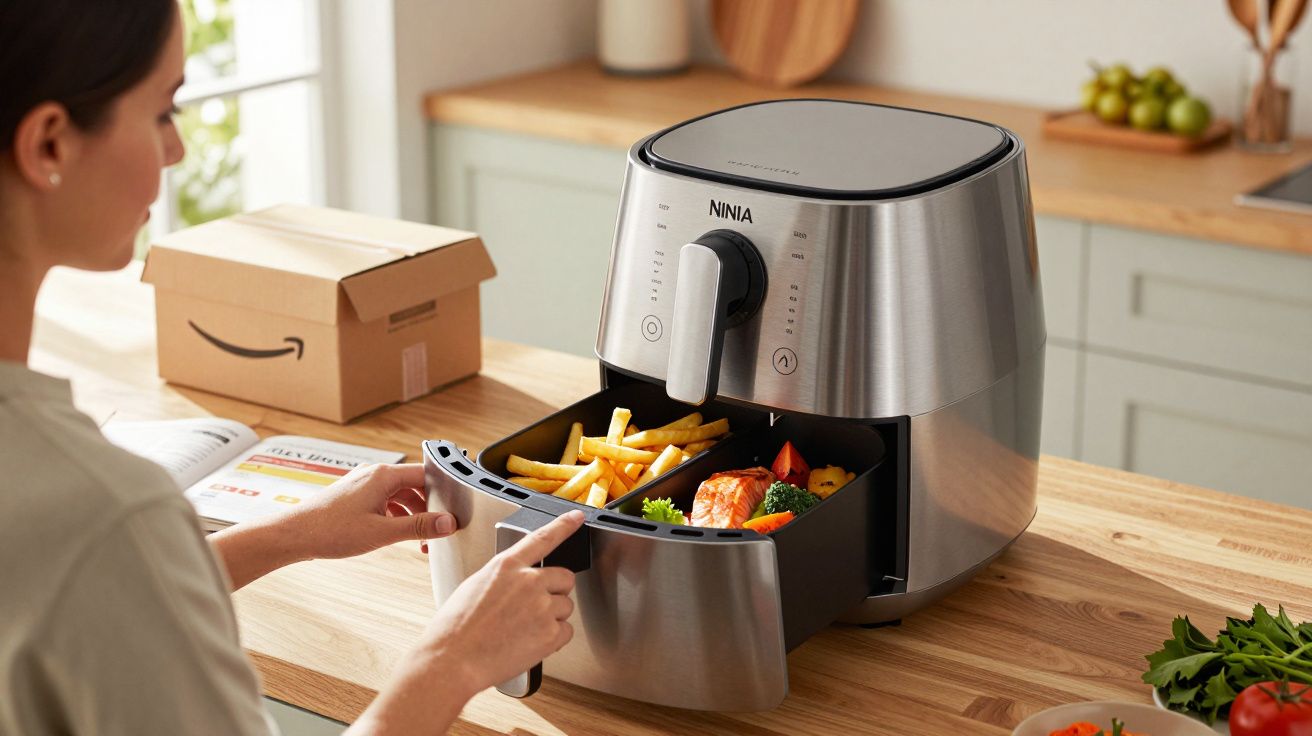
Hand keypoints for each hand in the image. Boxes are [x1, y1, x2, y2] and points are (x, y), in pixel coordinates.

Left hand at [282, 463, 455, 560]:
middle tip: (437, 532)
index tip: (453, 512)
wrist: (293, 535)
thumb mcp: (382, 532)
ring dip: (412, 516)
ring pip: (400, 495)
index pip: (426, 475)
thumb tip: (448, 523)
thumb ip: (418, 527)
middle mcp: (374, 475)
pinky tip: (396, 534)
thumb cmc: (330, 530)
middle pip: (414, 486)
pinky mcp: (354, 496)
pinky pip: (385, 501)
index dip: (443, 494)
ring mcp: (363, 484)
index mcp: (383, 476)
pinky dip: (396, 516)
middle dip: (428, 509)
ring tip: (418, 540)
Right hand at [418, 510, 584, 691]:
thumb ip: (504, 578)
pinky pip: (566, 632)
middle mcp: (529, 582)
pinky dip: (553, 640)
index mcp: (507, 566)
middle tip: (534, 608)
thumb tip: (518, 583)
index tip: (577, 517)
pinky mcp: (550, 633)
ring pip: (565, 607)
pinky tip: (529, 643)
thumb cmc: (456, 628)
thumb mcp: (475, 586)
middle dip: (555, 591)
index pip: (543, 538)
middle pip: (565, 578)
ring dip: (552, 618)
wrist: (452, 660)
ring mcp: (542, 607)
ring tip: (523, 630)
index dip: (564, 526)